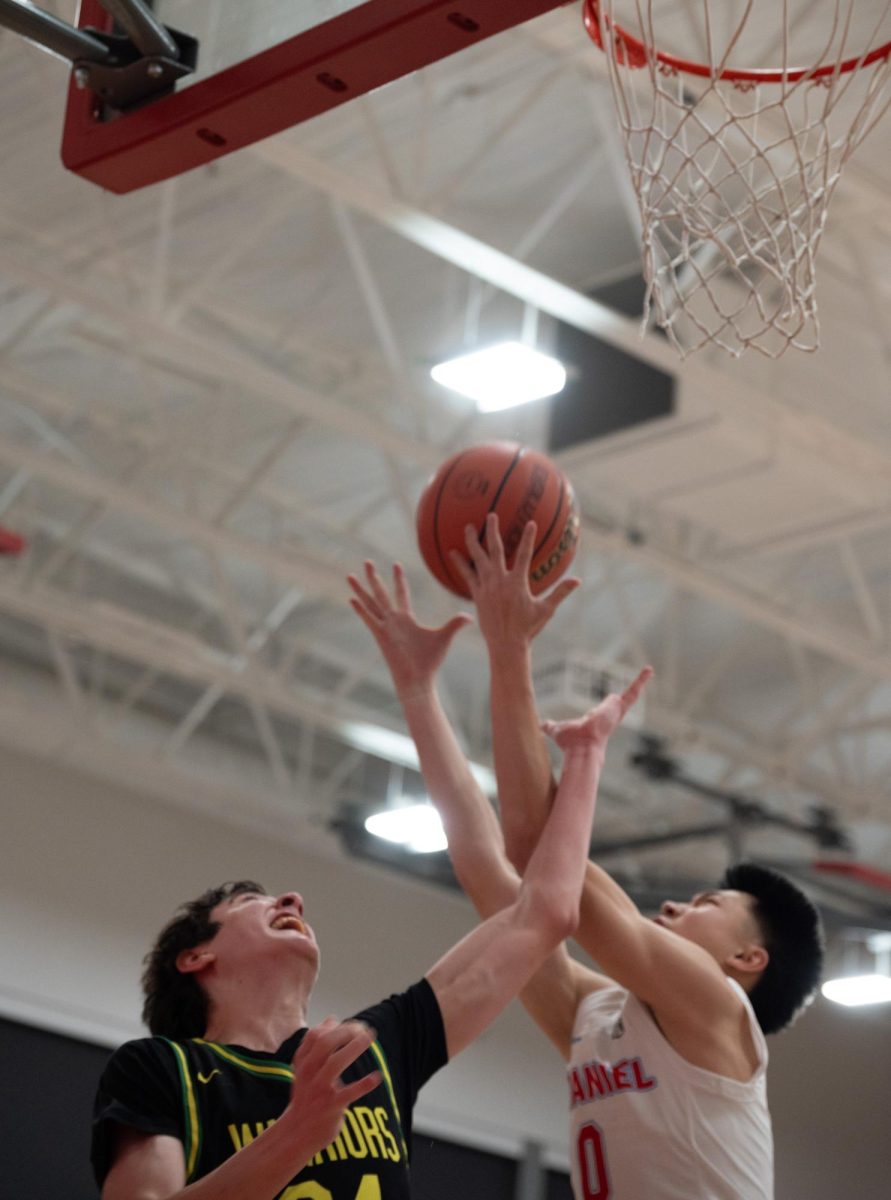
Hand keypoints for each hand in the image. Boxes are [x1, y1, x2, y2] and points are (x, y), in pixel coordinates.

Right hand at [284, 1018, 380, 1157]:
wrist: (296, 1134)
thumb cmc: (305, 1096)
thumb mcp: (305, 1069)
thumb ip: (316, 1044)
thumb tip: (331, 1019)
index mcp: (302, 1063)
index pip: (314, 1035)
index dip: (333, 1025)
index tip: (350, 1024)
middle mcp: (308, 1074)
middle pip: (323, 1044)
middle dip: (344, 1031)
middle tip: (364, 1028)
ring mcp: (319, 1090)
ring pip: (334, 1064)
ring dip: (353, 1048)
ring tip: (369, 1038)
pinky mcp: (331, 1107)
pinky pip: (348, 1094)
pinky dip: (364, 1084)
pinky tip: (377, 1076)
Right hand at [348, 561, 471, 693]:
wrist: (419, 679)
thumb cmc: (430, 662)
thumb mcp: (445, 637)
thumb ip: (455, 624)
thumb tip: (471, 616)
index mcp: (406, 619)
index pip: (401, 594)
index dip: (399, 580)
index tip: (396, 564)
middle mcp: (393, 621)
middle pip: (381, 594)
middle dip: (375, 578)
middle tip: (368, 561)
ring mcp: (386, 627)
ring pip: (371, 603)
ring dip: (361, 589)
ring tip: (349, 575)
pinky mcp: (382, 636)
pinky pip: (370, 619)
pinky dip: (361, 610)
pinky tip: (351, 599)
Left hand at [449, 513, 579, 649]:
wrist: (506, 645)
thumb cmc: (528, 629)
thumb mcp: (546, 610)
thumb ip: (560, 592)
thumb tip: (577, 580)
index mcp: (518, 583)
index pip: (524, 555)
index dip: (527, 538)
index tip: (530, 522)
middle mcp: (500, 582)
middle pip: (495, 550)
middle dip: (493, 531)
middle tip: (490, 514)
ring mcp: (486, 587)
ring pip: (478, 559)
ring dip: (472, 542)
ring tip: (468, 527)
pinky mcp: (477, 595)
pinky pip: (467, 575)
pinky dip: (460, 563)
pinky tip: (452, 553)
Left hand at [542, 667, 652, 750]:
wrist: (581, 748)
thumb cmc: (571, 743)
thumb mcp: (558, 730)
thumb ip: (551, 727)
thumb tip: (542, 726)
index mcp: (596, 723)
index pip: (600, 714)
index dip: (601, 711)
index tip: (606, 704)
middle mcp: (608, 718)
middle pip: (616, 705)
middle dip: (622, 698)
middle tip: (635, 684)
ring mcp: (615, 713)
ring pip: (629, 697)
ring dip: (637, 685)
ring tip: (647, 672)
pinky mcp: (619, 707)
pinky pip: (632, 693)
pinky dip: (640, 681)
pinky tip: (649, 670)